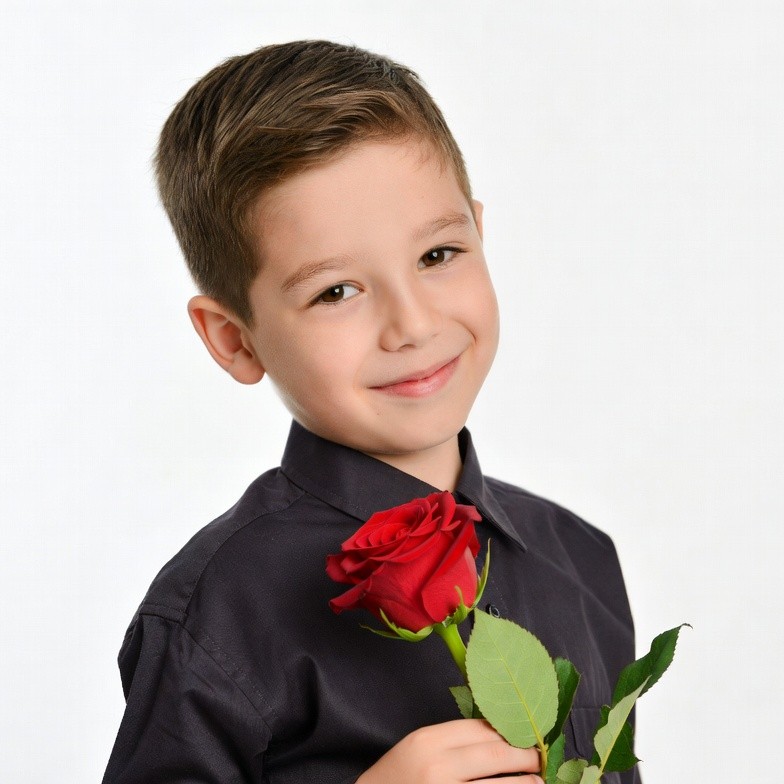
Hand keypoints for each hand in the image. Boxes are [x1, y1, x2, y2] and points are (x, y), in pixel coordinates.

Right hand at [355, 719, 542, 783]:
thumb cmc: (397, 779)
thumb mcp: (419, 748)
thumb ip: (453, 740)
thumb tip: (500, 732)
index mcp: (430, 741)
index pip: (482, 729)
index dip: (512, 729)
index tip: (530, 731)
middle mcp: (439, 768)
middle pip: (497, 755)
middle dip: (527, 755)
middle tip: (543, 757)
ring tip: (540, 781)